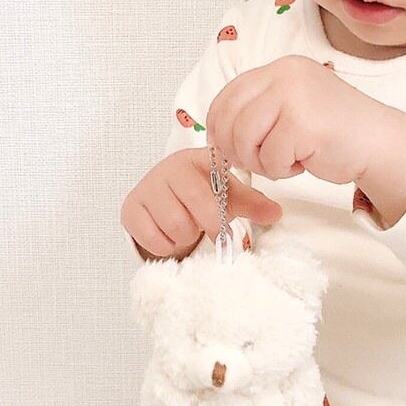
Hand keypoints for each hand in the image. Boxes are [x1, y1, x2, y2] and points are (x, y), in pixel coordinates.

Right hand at [121, 147, 283, 260]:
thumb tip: (275, 213)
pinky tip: (168, 233)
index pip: (218, 178)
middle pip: (200, 207)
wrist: (160, 200)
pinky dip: (166, 245)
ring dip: (186, 235)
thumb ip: (253, 204)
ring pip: (176, 225)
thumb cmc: (198, 195)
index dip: (226, 203)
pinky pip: (154, 238)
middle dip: (212, 226)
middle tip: (216, 233)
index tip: (230, 219)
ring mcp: (148, 187)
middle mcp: (171, 168)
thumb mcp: (227, 196)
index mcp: (198, 159)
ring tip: (187, 227)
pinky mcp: (130, 208)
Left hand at [204, 55, 384, 186]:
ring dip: (259, 161)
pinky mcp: (303, 124)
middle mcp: (284, 74)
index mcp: (280, 68)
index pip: (227, 95)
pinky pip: (270, 157)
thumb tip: (215, 133)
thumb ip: (259, 110)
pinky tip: (302, 163)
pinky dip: (281, 170)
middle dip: (234, 148)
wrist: (380, 143)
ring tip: (283, 162)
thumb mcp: (292, 106)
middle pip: (229, 118)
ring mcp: (294, 96)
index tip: (226, 147)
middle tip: (255, 162)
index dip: (218, 126)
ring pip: (244, 138)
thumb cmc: (334, 132)